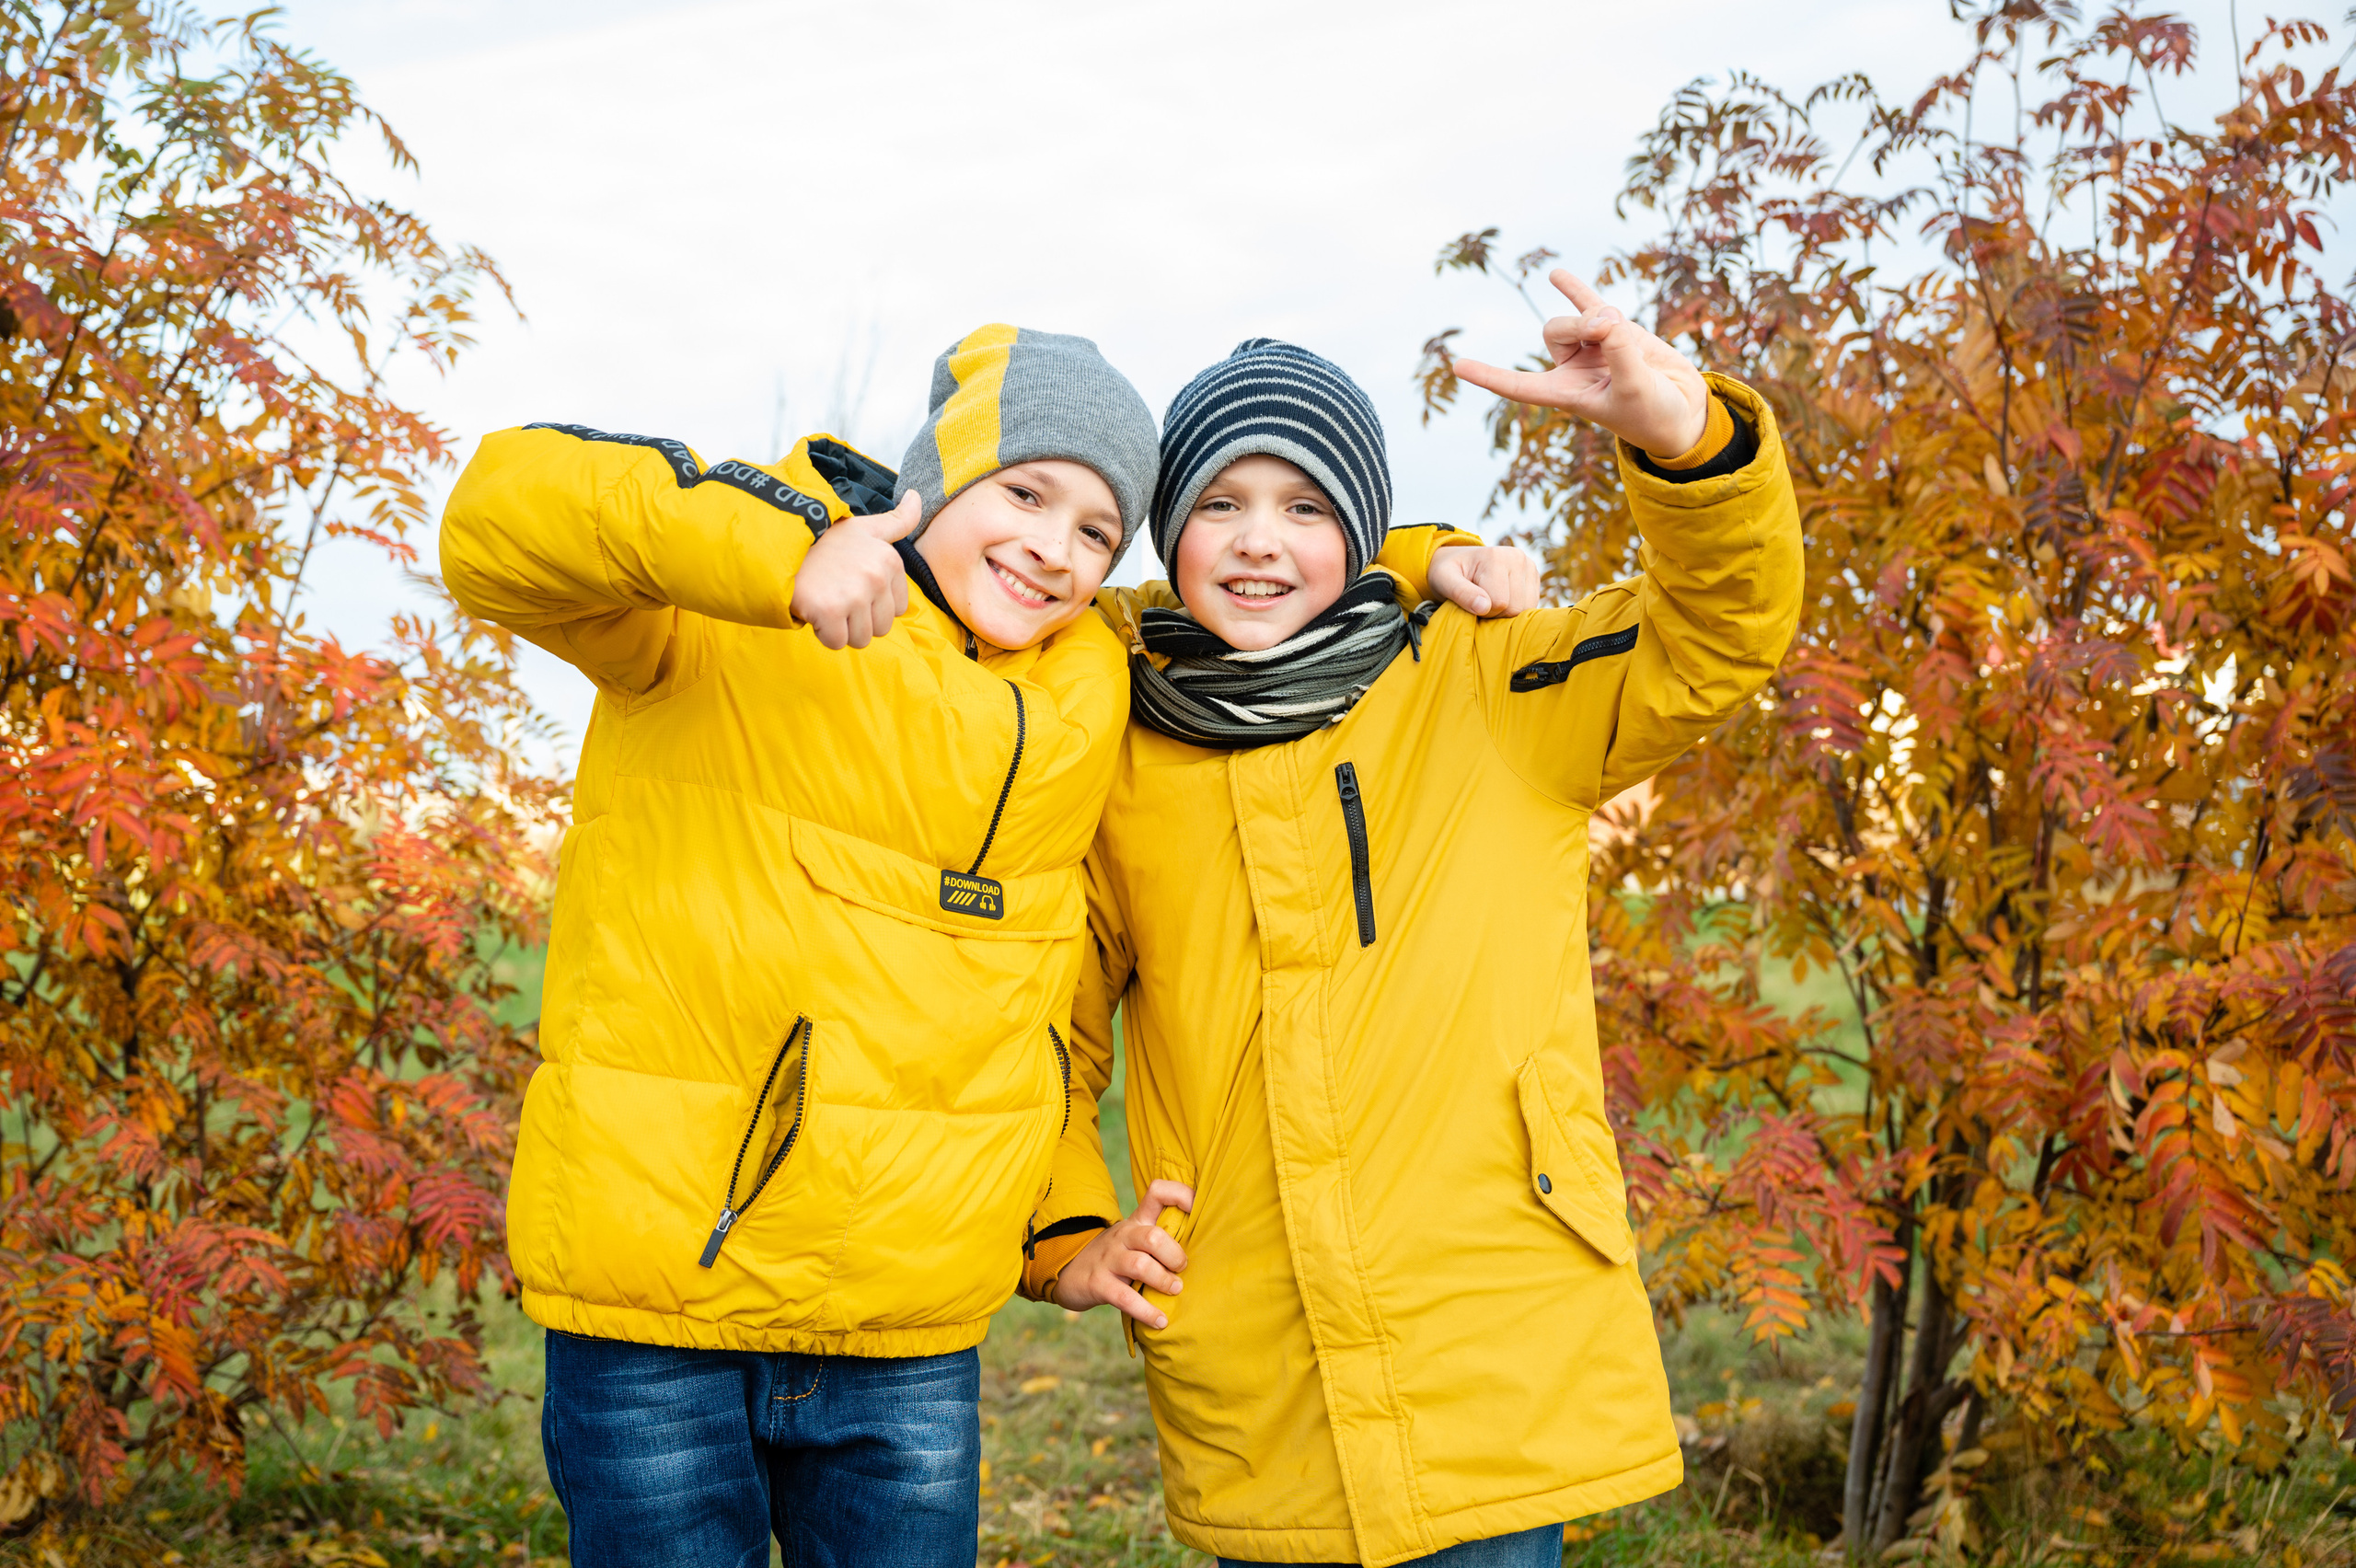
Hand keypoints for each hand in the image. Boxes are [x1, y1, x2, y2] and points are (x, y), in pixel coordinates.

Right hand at [789, 490, 920, 648]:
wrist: (781, 543)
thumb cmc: (825, 540)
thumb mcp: (865, 526)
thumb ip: (898, 519)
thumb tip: (916, 495)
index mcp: (891, 561)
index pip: (897, 610)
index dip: (873, 604)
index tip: (852, 585)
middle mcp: (876, 578)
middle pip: (881, 628)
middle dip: (859, 619)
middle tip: (837, 594)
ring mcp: (854, 595)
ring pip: (861, 639)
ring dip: (842, 628)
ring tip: (827, 600)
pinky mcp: (829, 611)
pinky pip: (837, 642)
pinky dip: (823, 633)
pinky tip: (815, 609)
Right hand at [1051, 1179, 1192, 1328]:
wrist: (1069, 1271)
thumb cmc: (1115, 1256)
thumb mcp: (1133, 1238)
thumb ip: (1161, 1236)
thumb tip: (1204, 1245)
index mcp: (1136, 1222)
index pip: (1157, 1193)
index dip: (1181, 1195)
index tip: (1199, 1209)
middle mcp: (1123, 1236)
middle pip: (1152, 1236)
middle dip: (1174, 1255)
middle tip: (1182, 1268)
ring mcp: (1109, 1259)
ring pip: (1140, 1266)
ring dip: (1163, 1281)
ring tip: (1174, 1290)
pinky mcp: (1099, 1284)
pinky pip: (1125, 1298)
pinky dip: (1146, 1311)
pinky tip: (1160, 1321)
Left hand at [1429, 544, 1538, 617]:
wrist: (1458, 561)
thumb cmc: (1447, 572)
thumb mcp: (1444, 580)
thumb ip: (1461, 593)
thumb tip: (1484, 607)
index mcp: (1496, 557)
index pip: (1499, 602)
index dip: (1482, 611)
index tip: (1470, 601)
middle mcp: (1518, 558)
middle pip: (1515, 607)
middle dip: (1495, 613)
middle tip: (1479, 602)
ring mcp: (1529, 566)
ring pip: (1526, 609)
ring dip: (1505, 613)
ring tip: (1489, 600)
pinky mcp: (1534, 576)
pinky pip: (1531, 606)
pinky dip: (1515, 610)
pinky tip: (1501, 600)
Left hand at [1452, 270, 1708, 458]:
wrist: (1684, 409)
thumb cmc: (1654, 414)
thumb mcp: (1635, 386)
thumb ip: (1618, 350)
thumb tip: (1603, 315)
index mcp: (1565, 394)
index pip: (1519, 385)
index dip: (1490, 375)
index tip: (1457, 366)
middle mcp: (1573, 369)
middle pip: (1553, 332)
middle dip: (1579, 326)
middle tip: (1609, 333)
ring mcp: (1593, 346)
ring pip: (1574, 317)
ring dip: (1594, 315)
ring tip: (1618, 327)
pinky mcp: (1615, 329)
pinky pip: (1587, 302)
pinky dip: (1572, 288)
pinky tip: (1554, 274)